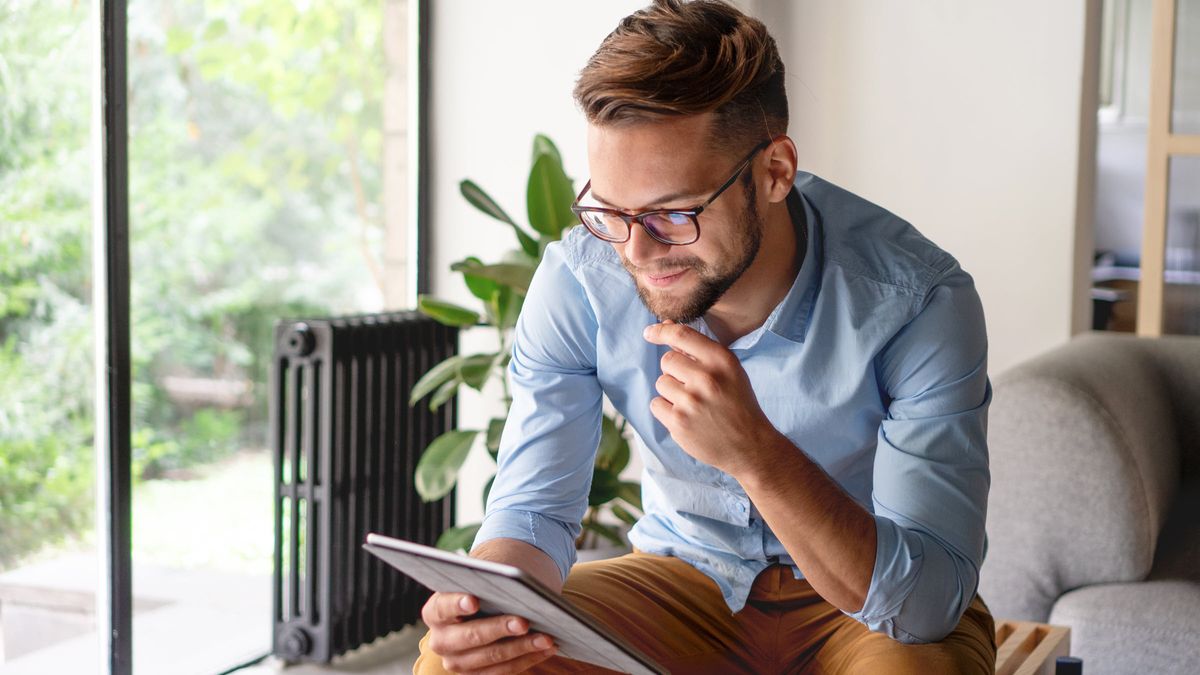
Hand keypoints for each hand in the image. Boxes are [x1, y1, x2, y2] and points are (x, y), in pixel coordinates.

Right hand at [421, 591, 556, 673]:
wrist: (483, 611)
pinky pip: (504, 671)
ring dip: (522, 647)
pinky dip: (528, 658)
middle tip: (523, 622)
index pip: (443, 607)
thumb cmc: (483, 590)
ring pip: (492, 657)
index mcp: (435, 612)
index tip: (474, 600)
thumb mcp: (480, 583)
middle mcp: (440, 641)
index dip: (457, 604)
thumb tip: (515, 584)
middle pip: (471, 636)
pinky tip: (547, 648)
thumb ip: (488, 583)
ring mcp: (457, 663)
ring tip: (546, 637)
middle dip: (499, 628)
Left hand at [643, 321, 779, 476]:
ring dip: (672, 393)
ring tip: (694, 405)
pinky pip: (656, 405)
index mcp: (721, 360)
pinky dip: (666, 411)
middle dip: (675, 372)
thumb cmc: (738, 404)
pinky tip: (687, 417)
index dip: (661, 331)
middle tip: (694, 388)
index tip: (649, 332)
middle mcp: (706, 378)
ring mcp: (691, 401)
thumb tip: (666, 326)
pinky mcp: (678, 422)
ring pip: (661, 383)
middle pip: (667, 361)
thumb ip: (699, 351)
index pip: (682, 335)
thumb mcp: (729, 371)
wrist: (750, 446)